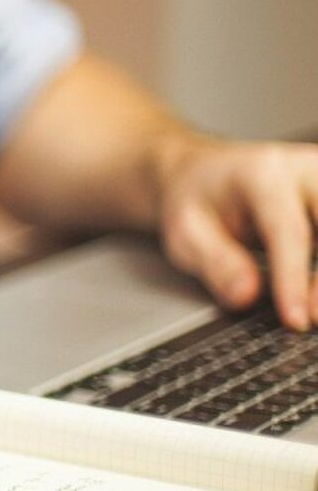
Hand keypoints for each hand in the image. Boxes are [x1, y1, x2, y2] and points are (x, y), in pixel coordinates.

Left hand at [156, 136, 317, 329]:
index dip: (295, 279)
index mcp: (263, 175)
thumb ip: (215, 263)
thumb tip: (246, 297)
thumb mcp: (185, 232)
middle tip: (313, 319)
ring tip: (315, 309)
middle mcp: (306, 171)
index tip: (296, 320)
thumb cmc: (197, 202)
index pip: (290, 231)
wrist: (205, 173)